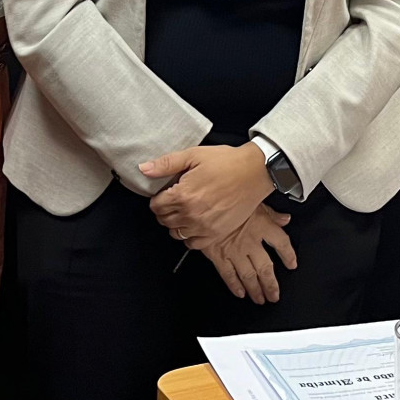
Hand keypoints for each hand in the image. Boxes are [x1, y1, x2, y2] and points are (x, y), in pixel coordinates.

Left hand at [143, 144, 274, 249]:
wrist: (255, 172)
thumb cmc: (227, 162)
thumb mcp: (194, 155)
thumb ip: (166, 164)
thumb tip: (144, 169)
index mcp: (183, 195)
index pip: (156, 206)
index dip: (159, 198)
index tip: (167, 192)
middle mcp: (191, 214)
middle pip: (164, 220)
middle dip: (165, 210)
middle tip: (176, 199)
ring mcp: (204, 227)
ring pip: (176, 233)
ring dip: (176, 223)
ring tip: (185, 210)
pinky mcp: (216, 233)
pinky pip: (192, 244)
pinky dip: (190, 236)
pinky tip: (195, 223)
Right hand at [201, 204, 297, 303]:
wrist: (204, 202)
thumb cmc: (228, 198)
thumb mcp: (254, 200)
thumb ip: (271, 213)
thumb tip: (285, 219)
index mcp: (261, 225)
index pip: (281, 243)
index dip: (288, 255)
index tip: (292, 264)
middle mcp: (250, 241)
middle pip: (266, 268)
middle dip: (271, 285)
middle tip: (274, 296)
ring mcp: (234, 251)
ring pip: (249, 275)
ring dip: (256, 289)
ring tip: (260, 299)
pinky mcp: (218, 255)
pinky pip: (228, 274)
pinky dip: (234, 286)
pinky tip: (240, 293)